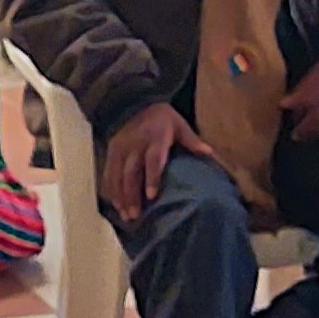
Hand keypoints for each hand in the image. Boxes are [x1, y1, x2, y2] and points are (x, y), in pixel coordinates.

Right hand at [98, 101, 203, 223]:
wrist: (134, 101)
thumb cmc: (161, 117)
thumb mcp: (179, 124)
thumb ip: (191, 140)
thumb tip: (210, 153)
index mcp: (154, 139)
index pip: (152, 160)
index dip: (151, 179)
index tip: (152, 197)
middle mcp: (135, 146)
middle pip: (131, 173)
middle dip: (132, 195)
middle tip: (136, 215)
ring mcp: (120, 150)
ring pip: (118, 176)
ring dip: (121, 197)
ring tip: (126, 216)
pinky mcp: (111, 152)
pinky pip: (108, 173)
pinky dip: (111, 190)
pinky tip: (115, 205)